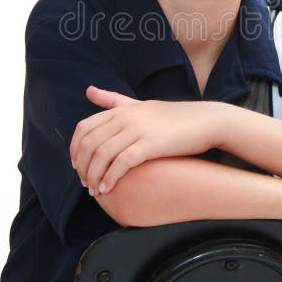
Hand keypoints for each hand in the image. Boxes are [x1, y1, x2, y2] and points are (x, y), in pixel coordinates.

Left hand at [70, 86, 226, 195]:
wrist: (206, 121)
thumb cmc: (173, 116)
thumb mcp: (140, 105)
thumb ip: (113, 100)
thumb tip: (88, 90)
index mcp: (121, 110)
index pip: (84, 128)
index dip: (75, 150)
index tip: (77, 167)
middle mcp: (126, 117)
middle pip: (89, 143)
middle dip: (82, 167)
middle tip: (85, 183)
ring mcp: (138, 129)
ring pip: (102, 154)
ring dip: (93, 176)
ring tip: (95, 191)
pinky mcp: (151, 144)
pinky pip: (121, 163)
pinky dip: (110, 178)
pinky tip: (108, 189)